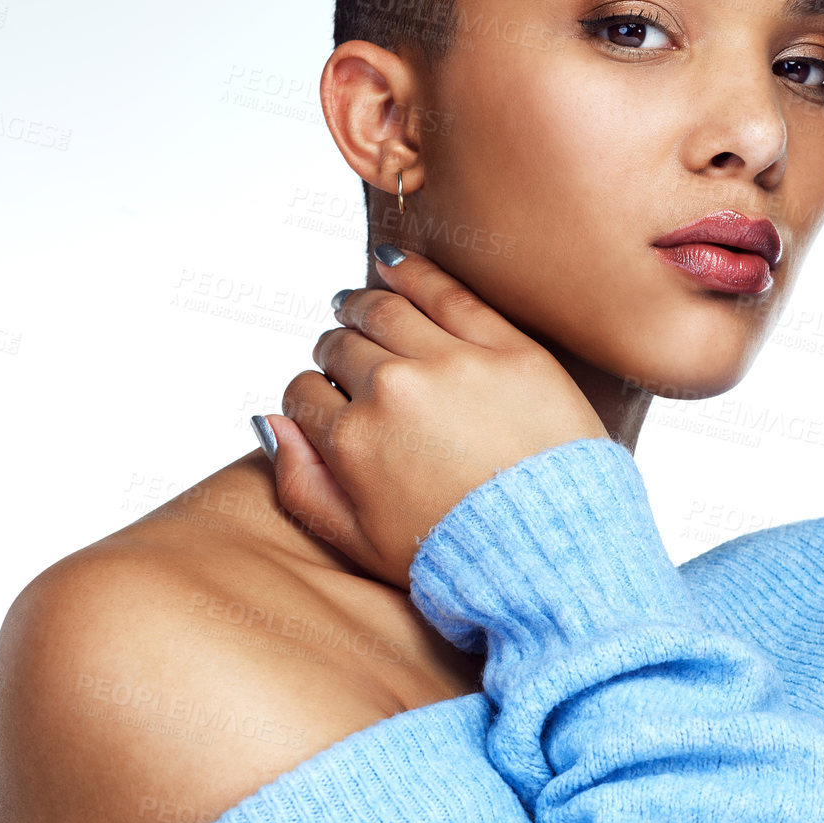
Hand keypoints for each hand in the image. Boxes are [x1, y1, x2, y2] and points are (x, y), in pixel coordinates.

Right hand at [263, 249, 607, 588]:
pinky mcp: (507, 348)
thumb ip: (301, 483)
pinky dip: (413, 272)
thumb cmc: (460, 559)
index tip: (332, 402)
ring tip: (357, 304)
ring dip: (362, 305)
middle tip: (346, 356)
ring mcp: (452, 363)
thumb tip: (269, 421)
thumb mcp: (359, 544)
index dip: (313, 398)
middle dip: (337, 352)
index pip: (303, 393)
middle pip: (341, 346)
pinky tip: (394, 263)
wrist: (554, 553)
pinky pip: (448, 292)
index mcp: (352, 441)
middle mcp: (394, 391)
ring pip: (384, 309)